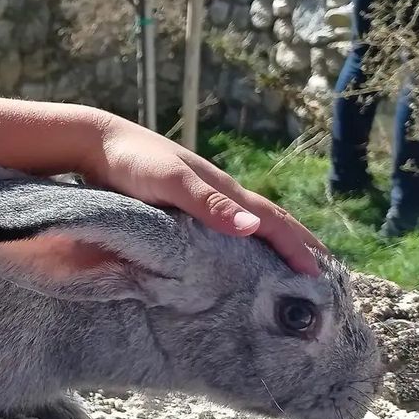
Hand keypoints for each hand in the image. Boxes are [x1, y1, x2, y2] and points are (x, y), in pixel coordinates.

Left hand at [85, 117, 324, 275]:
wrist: (96, 142)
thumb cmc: (132, 161)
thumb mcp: (172, 182)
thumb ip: (209, 204)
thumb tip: (253, 227)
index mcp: (222, 187)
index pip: (271, 220)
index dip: (296, 246)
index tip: (319, 275)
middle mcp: (217, 191)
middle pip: (266, 218)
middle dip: (296, 242)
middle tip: (322, 271)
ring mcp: (199, 196)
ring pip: (246, 220)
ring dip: (272, 241)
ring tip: (289, 264)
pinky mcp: (178, 204)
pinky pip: (222, 226)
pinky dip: (241, 239)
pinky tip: (236, 252)